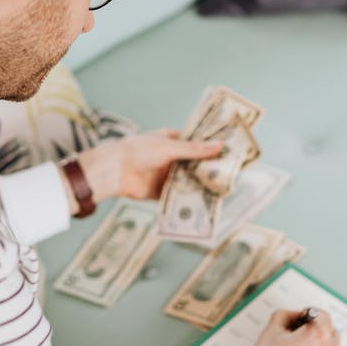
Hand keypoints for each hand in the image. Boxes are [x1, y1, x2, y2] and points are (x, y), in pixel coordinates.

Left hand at [73, 129, 222, 206]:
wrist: (114, 172)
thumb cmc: (138, 151)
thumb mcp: (169, 148)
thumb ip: (194, 150)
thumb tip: (220, 146)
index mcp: (173, 141)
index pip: (198, 144)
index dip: (213, 148)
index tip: (232, 152)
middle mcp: (172, 159)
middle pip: (196, 164)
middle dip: (211, 170)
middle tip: (233, 174)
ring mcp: (167, 176)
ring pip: (189, 181)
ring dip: (202, 185)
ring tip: (224, 190)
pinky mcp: (162, 192)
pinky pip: (179, 196)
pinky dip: (190, 199)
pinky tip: (206, 203)